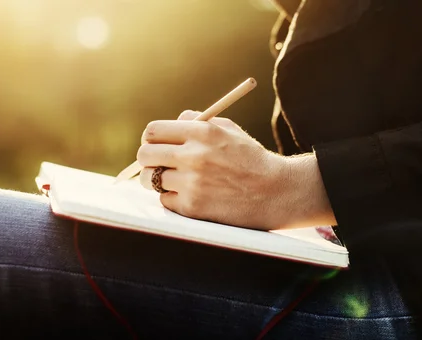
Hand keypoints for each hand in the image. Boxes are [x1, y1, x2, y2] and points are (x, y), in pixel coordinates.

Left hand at [137, 110, 335, 229]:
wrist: (277, 192)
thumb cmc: (251, 159)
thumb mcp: (228, 130)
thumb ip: (198, 121)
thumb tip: (171, 122)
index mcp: (202, 131)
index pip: (153, 131)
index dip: (150, 139)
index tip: (154, 145)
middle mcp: (194, 155)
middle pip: (144, 155)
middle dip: (146, 160)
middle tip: (156, 164)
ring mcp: (192, 183)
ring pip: (150, 180)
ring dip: (157, 181)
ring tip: (173, 181)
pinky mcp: (193, 207)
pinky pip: (165, 200)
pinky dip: (173, 199)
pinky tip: (190, 196)